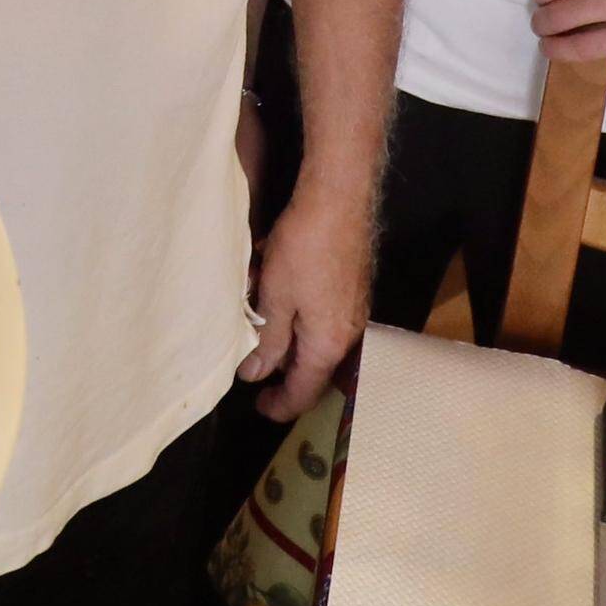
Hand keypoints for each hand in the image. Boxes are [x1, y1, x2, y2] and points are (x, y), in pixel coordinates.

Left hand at [241, 185, 370, 420]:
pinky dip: (299, 318)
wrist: (338, 199)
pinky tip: (277, 297)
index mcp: (328, 345)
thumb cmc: (303, 249)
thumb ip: (267, 341)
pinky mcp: (351, 290)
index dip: (280, 405)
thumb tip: (254, 374)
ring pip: (316, 342)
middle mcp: (348, 334)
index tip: (258, 406)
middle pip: (313, 369)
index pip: (304, 393)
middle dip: (282, 371)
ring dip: (288, 339)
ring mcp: (353, 311)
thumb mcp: (275, 298)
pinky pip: (323, 319)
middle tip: (253, 364)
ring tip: (258, 324)